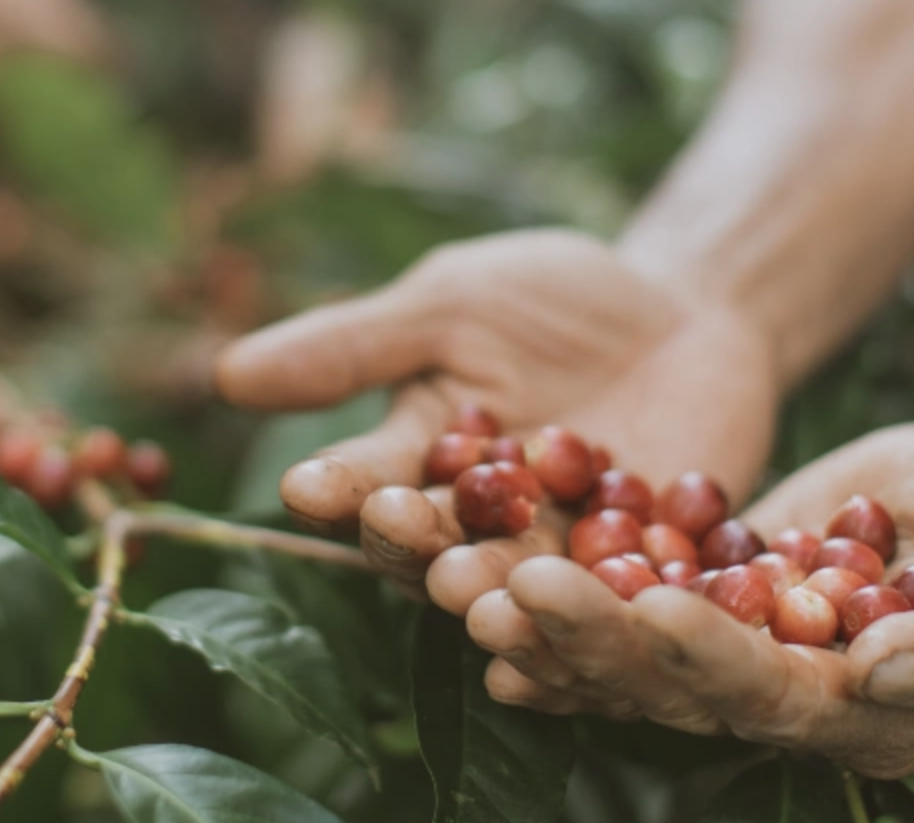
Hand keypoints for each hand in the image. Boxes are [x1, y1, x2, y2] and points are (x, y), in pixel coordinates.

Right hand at [214, 229, 776, 612]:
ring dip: (498, 590)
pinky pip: (625, 603)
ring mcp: (561, 556)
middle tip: (401, 528)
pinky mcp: (649, 578)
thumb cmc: (549, 298)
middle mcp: (477, 527)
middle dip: (415, 541)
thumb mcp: (450, 302)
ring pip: (521, 587)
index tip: (307, 486)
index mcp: (417, 462)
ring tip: (481, 587)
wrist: (687, 309)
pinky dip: (612, 612)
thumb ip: (353, 346)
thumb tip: (226, 373)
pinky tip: (602, 616)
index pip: (365, 481)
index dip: (339, 486)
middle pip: (435, 548)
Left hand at [482, 419, 913, 776]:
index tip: (653, 608)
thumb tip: (880, 675)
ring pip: (624, 646)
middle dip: (591, 636)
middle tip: (513, 587)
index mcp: (862, 718)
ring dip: (548, 617)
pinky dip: (559, 591)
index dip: (707, 658)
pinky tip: (486, 571)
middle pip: (669, 681)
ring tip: (471, 578)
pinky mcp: (707, 592)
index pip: (768, 696)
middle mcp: (784, 700)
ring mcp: (737, 646)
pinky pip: (622, 596)